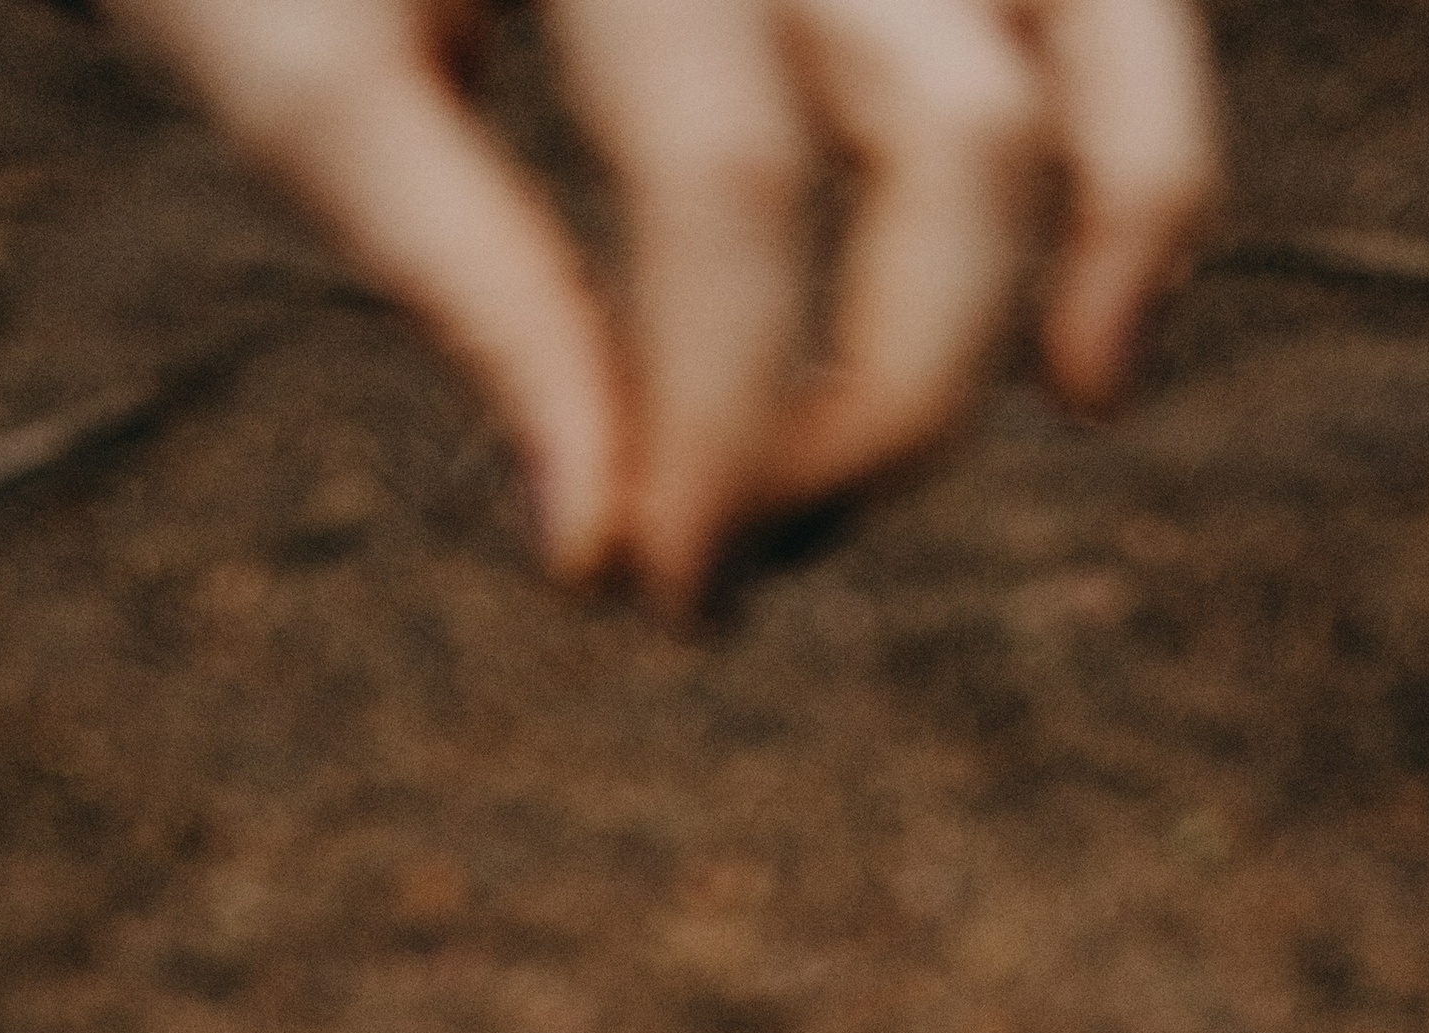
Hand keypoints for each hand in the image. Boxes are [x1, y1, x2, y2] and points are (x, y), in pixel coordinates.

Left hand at [102, 0, 1217, 600]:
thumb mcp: (287, 37)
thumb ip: (452, 265)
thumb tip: (597, 542)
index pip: (724, 182)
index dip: (708, 418)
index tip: (648, 582)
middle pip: (946, 140)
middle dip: (876, 395)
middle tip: (753, 541)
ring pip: (1102, 38)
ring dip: (1092, 252)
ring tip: (1074, 400)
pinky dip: (1141, 136)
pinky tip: (1097, 315)